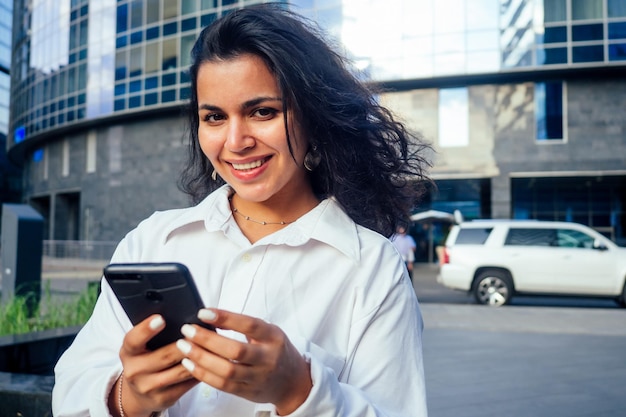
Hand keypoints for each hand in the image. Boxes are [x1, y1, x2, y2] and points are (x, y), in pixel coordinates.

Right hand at [108, 315, 199, 416]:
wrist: (138, 392)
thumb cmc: (144, 360)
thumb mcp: (141, 345)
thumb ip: (153, 334)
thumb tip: (181, 317)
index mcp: (128, 352)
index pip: (134, 339)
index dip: (146, 329)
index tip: (161, 319)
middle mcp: (134, 371)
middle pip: (166, 355)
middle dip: (187, 343)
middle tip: (201, 331)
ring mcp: (148, 387)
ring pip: (181, 370)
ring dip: (198, 358)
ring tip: (211, 346)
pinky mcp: (163, 399)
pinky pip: (187, 384)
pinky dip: (200, 372)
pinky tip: (209, 363)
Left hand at [176, 309, 311, 414]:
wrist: (292, 382)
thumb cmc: (276, 350)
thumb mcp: (268, 332)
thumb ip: (244, 325)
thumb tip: (212, 316)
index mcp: (273, 337)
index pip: (249, 325)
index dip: (226, 318)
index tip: (204, 313)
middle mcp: (268, 358)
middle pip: (235, 350)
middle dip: (207, 340)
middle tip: (187, 331)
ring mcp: (258, 377)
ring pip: (227, 371)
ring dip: (202, 359)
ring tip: (184, 347)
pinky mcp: (248, 392)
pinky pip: (223, 386)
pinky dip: (204, 375)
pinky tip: (190, 365)